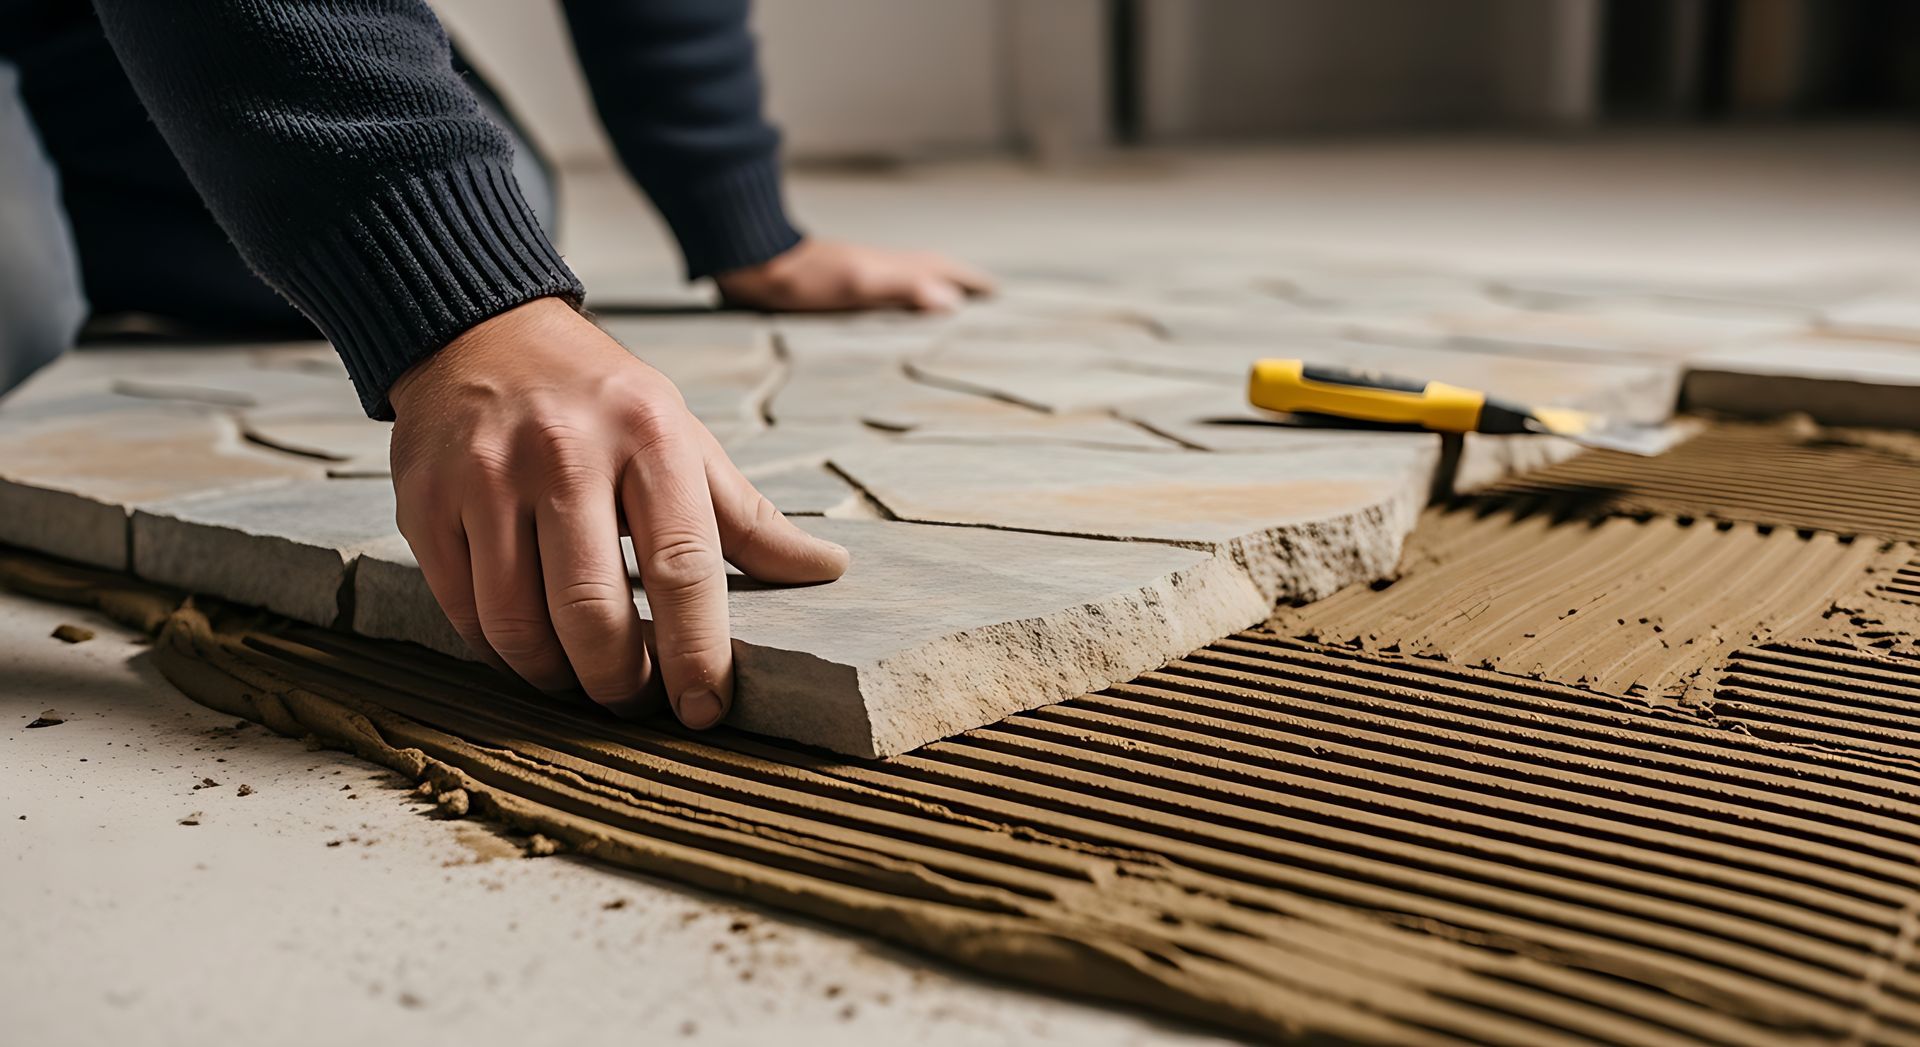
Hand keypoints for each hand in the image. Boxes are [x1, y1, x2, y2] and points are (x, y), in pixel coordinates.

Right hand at [387, 297, 848, 727]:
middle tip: (636, 701)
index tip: (705, 707)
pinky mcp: (425, 501)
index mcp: (648, 435)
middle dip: (620, 682)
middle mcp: (564, 452)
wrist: (482, 333)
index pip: (683, 566)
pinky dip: (500, 649)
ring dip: (556, 676)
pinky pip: (463, 611)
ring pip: (518, 624)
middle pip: (593, 611)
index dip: (697, 652)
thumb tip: (828, 568)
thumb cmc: (602, 400)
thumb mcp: (684, 436)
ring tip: (581, 679)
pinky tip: (528, 647)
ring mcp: (485, 476)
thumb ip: (748, 515)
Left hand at [713, 238, 993, 313]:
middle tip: (984, 297)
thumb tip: (952, 301)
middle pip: (932, 270)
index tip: (999, 294)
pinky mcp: (841, 281)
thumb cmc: (803, 279)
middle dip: (960, 282)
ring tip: (950, 304)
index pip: (944, 271)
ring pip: (910, 277)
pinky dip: (904, 295)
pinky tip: (891, 309)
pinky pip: (887, 287)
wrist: (754, 264)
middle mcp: (882, 264)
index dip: (972, 282)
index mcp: (893, 266)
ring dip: (934, 287)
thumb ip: (903, 290)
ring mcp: (862, 271)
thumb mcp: (857, 286)